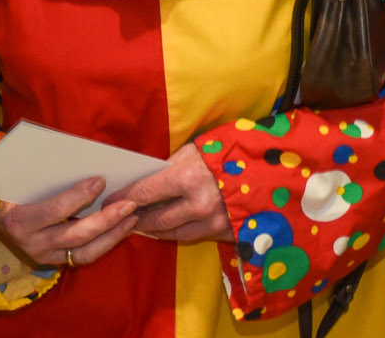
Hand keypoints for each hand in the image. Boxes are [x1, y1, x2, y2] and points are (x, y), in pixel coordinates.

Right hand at [0, 176, 137, 268]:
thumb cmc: (9, 189)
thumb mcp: (18, 178)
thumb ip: (42, 170)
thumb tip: (79, 155)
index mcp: (20, 220)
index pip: (54, 211)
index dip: (78, 196)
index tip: (101, 180)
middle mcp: (32, 244)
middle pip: (75, 235)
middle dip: (105, 220)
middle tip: (128, 203)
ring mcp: (44, 257)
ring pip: (84, 252)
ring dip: (112, 235)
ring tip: (132, 217)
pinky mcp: (54, 263)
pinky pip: (84, 256)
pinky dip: (105, 243)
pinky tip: (122, 228)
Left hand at [106, 143, 232, 244]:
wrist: (275, 167)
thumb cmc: (233, 149)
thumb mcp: (199, 149)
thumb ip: (173, 165)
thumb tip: (149, 178)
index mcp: (188, 177)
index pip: (144, 192)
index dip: (124, 198)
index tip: (110, 201)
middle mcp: (198, 204)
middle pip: (156, 220)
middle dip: (137, 219)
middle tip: (123, 217)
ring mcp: (214, 222)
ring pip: (174, 234)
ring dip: (156, 230)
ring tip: (144, 225)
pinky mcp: (227, 233)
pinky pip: (196, 236)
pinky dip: (181, 232)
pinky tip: (171, 228)